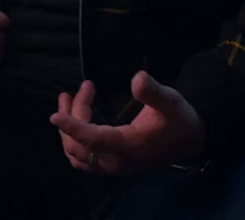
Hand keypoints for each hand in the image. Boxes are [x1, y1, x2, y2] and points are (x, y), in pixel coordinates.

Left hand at [49, 71, 207, 174]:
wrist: (190, 141)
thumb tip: (137, 78)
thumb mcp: (169, 100)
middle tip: (84, 87)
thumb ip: (152, 91)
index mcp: (128, 146)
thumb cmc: (178, 119)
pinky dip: (74, 140)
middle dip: (72, 116)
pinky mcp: (112, 165)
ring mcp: (113, 166)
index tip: (54, 116)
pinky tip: (78, 118)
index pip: (93, 140)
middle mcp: (117, 161)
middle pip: (79, 146)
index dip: (72, 127)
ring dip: (68, 130)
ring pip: (77, 156)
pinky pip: (84, 159)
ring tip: (69, 99)